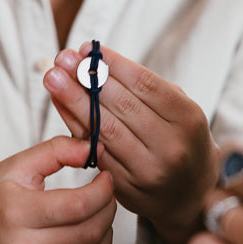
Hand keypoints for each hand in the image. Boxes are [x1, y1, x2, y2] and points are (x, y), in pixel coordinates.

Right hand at [0, 135, 115, 243]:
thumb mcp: (14, 166)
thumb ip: (55, 150)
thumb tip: (93, 148)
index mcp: (14, 212)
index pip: (78, 206)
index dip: (103, 191)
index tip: (106, 179)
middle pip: (89, 234)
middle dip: (108, 210)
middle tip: (106, 197)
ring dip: (108, 238)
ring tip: (99, 220)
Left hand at [43, 43, 217, 243]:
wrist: (189, 194)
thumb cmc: (178, 139)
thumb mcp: (177, 110)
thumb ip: (142, 88)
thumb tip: (93, 60)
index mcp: (188, 119)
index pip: (145, 85)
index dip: (114, 64)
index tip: (88, 49)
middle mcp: (170, 147)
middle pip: (122, 106)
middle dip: (87, 79)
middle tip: (63, 58)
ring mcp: (147, 170)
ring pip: (105, 129)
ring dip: (74, 100)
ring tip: (53, 77)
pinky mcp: (126, 188)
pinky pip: (94, 150)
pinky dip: (74, 125)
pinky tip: (60, 105)